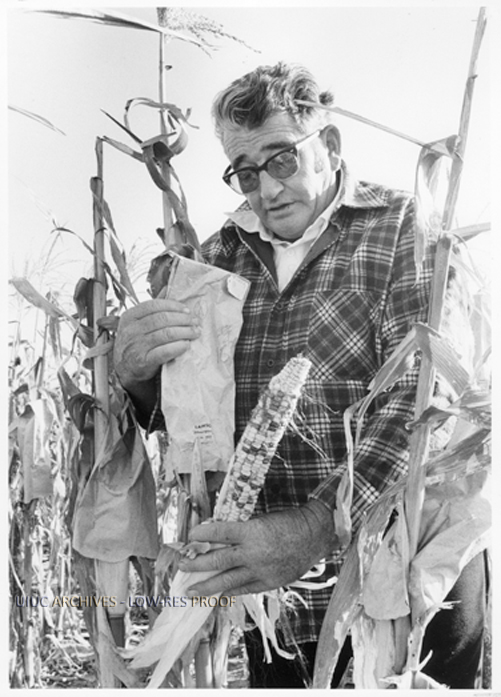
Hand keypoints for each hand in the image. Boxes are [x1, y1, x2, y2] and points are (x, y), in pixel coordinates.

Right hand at [114, 298, 199, 397]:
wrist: (125, 370)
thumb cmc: (136, 344)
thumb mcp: (138, 323)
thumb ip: (153, 307)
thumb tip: (167, 288)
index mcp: (130, 316)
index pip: (154, 305)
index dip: (174, 306)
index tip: (187, 310)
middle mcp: (131, 330)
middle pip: (162, 319)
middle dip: (183, 319)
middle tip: (196, 322)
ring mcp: (136, 346)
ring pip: (166, 334)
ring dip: (185, 332)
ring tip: (195, 333)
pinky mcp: (143, 362)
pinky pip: (164, 351)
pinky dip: (178, 347)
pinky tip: (186, 345)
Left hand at [177, 500, 337, 595]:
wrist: (314, 535)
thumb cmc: (288, 522)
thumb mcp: (262, 520)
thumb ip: (242, 531)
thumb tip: (218, 538)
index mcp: (252, 531)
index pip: (220, 532)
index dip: (203, 534)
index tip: (190, 535)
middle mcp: (253, 552)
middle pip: (218, 560)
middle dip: (197, 563)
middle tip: (182, 566)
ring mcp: (260, 570)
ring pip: (227, 580)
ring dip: (206, 586)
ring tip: (191, 590)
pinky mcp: (268, 582)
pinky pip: (244, 589)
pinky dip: (229, 592)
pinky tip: (218, 595)